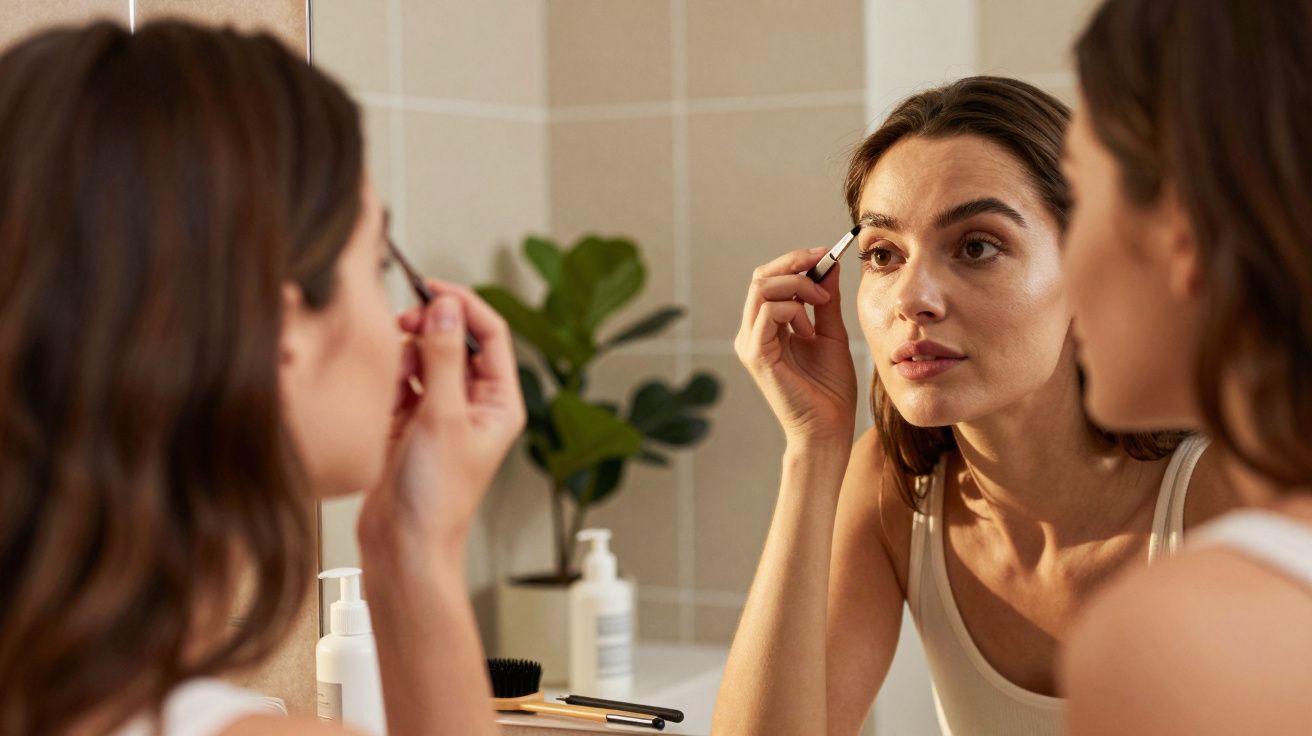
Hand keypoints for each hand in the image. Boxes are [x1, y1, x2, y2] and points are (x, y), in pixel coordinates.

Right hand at [359, 279, 525, 556]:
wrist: (403, 546)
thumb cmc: (436, 499)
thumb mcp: (440, 417)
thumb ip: (441, 358)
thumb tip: (445, 308)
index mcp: (500, 403)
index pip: (491, 334)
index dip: (463, 305)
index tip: (431, 287)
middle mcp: (475, 405)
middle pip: (456, 341)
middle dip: (429, 329)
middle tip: (404, 325)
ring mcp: (442, 413)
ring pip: (425, 359)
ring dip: (407, 356)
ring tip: (396, 376)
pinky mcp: (410, 424)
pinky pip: (402, 382)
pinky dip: (392, 380)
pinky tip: (384, 397)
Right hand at [734, 248, 857, 446]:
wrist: (829, 428)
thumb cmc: (830, 389)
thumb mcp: (832, 332)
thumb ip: (826, 300)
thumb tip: (828, 264)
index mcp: (767, 326)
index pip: (769, 279)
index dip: (795, 261)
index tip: (826, 253)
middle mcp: (752, 332)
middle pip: (760, 278)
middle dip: (794, 263)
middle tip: (823, 263)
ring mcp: (750, 343)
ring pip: (761, 289)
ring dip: (797, 285)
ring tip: (822, 301)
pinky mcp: (755, 355)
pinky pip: (767, 312)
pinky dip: (793, 308)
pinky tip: (809, 327)